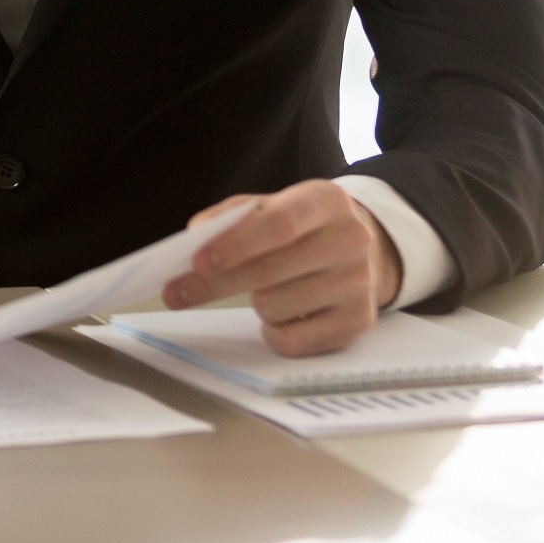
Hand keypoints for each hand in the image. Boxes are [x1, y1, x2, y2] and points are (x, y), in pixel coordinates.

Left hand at [163, 180, 403, 356]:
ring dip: (255, 303)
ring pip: (275, 307)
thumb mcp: (274, 205)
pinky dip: (273, 332)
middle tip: (175, 292)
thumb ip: (232, 216)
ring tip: (268, 289)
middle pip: (269, 271)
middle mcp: (349, 241)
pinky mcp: (358, 322)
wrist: (367, 249)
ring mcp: (359, 284)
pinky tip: (283, 313)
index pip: (279, 224)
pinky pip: (292, 341)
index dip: (235, 245)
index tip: (198, 261)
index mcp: (326, 202)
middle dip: (215, 284)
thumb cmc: (304, 227)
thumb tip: (196, 233)